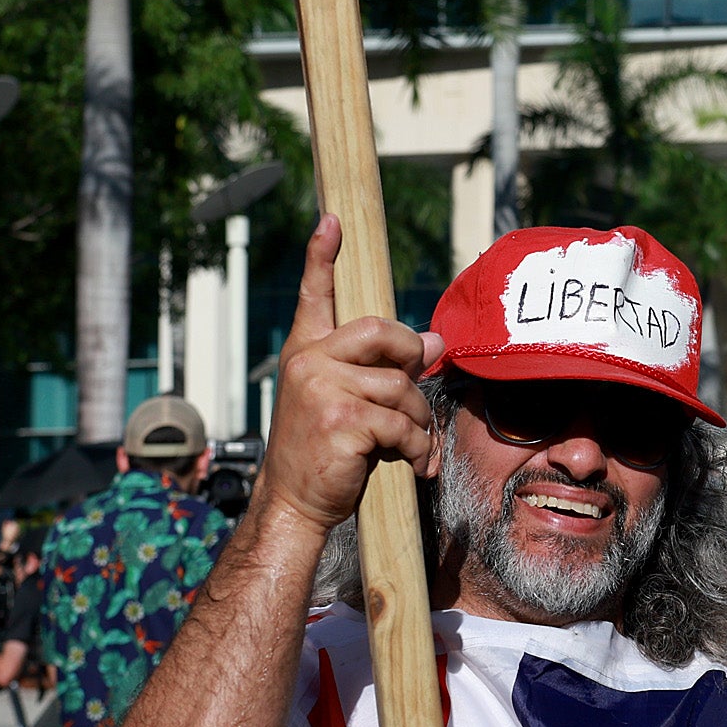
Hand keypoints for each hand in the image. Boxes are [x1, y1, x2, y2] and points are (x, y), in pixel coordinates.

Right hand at [254, 216, 444, 535]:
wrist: (294, 504)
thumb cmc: (322, 454)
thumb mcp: (343, 403)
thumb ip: (377, 370)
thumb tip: (432, 343)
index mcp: (304, 353)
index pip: (314, 296)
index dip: (321, 257)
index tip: (331, 221)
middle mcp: (307, 363)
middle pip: (380, 331)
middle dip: (410, 355)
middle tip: (418, 380)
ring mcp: (321, 390)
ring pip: (400, 386)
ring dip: (417, 418)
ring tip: (410, 441)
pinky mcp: (341, 421)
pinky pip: (402, 423)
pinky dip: (417, 447)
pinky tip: (411, 463)